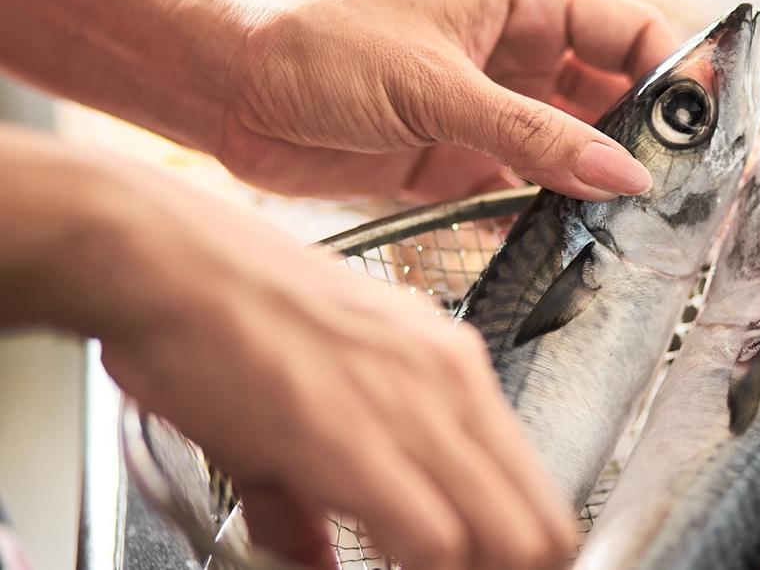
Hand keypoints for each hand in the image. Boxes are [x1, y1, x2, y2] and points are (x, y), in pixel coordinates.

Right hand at [82, 160, 574, 569]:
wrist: (174, 266)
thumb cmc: (237, 311)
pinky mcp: (358, 444)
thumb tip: (317, 556)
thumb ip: (328, 478)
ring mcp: (414, 411)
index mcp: (452, 366)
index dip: (524, 548)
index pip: (536, 487)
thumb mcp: (315, 384)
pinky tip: (383, 568)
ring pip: (507, 539)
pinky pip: (435, 542)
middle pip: (540, 526)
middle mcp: (451, 384)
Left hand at [217, 0, 675, 201]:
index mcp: (516, 4)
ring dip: (598, 182)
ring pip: (569, 148)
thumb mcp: (436, 89)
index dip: (674, 72)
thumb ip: (533, 137)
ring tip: (641, 226)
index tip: (710, 125)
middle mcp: (511, 57)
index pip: (624, 32)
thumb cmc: (317, 46)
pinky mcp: (455, 162)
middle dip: (646, 138)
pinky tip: (574, 241)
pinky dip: (547, 214)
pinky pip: (522, 190)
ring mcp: (485, 112)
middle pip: (607, 96)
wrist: (222, 87)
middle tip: (685, 191)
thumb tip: (622, 174)